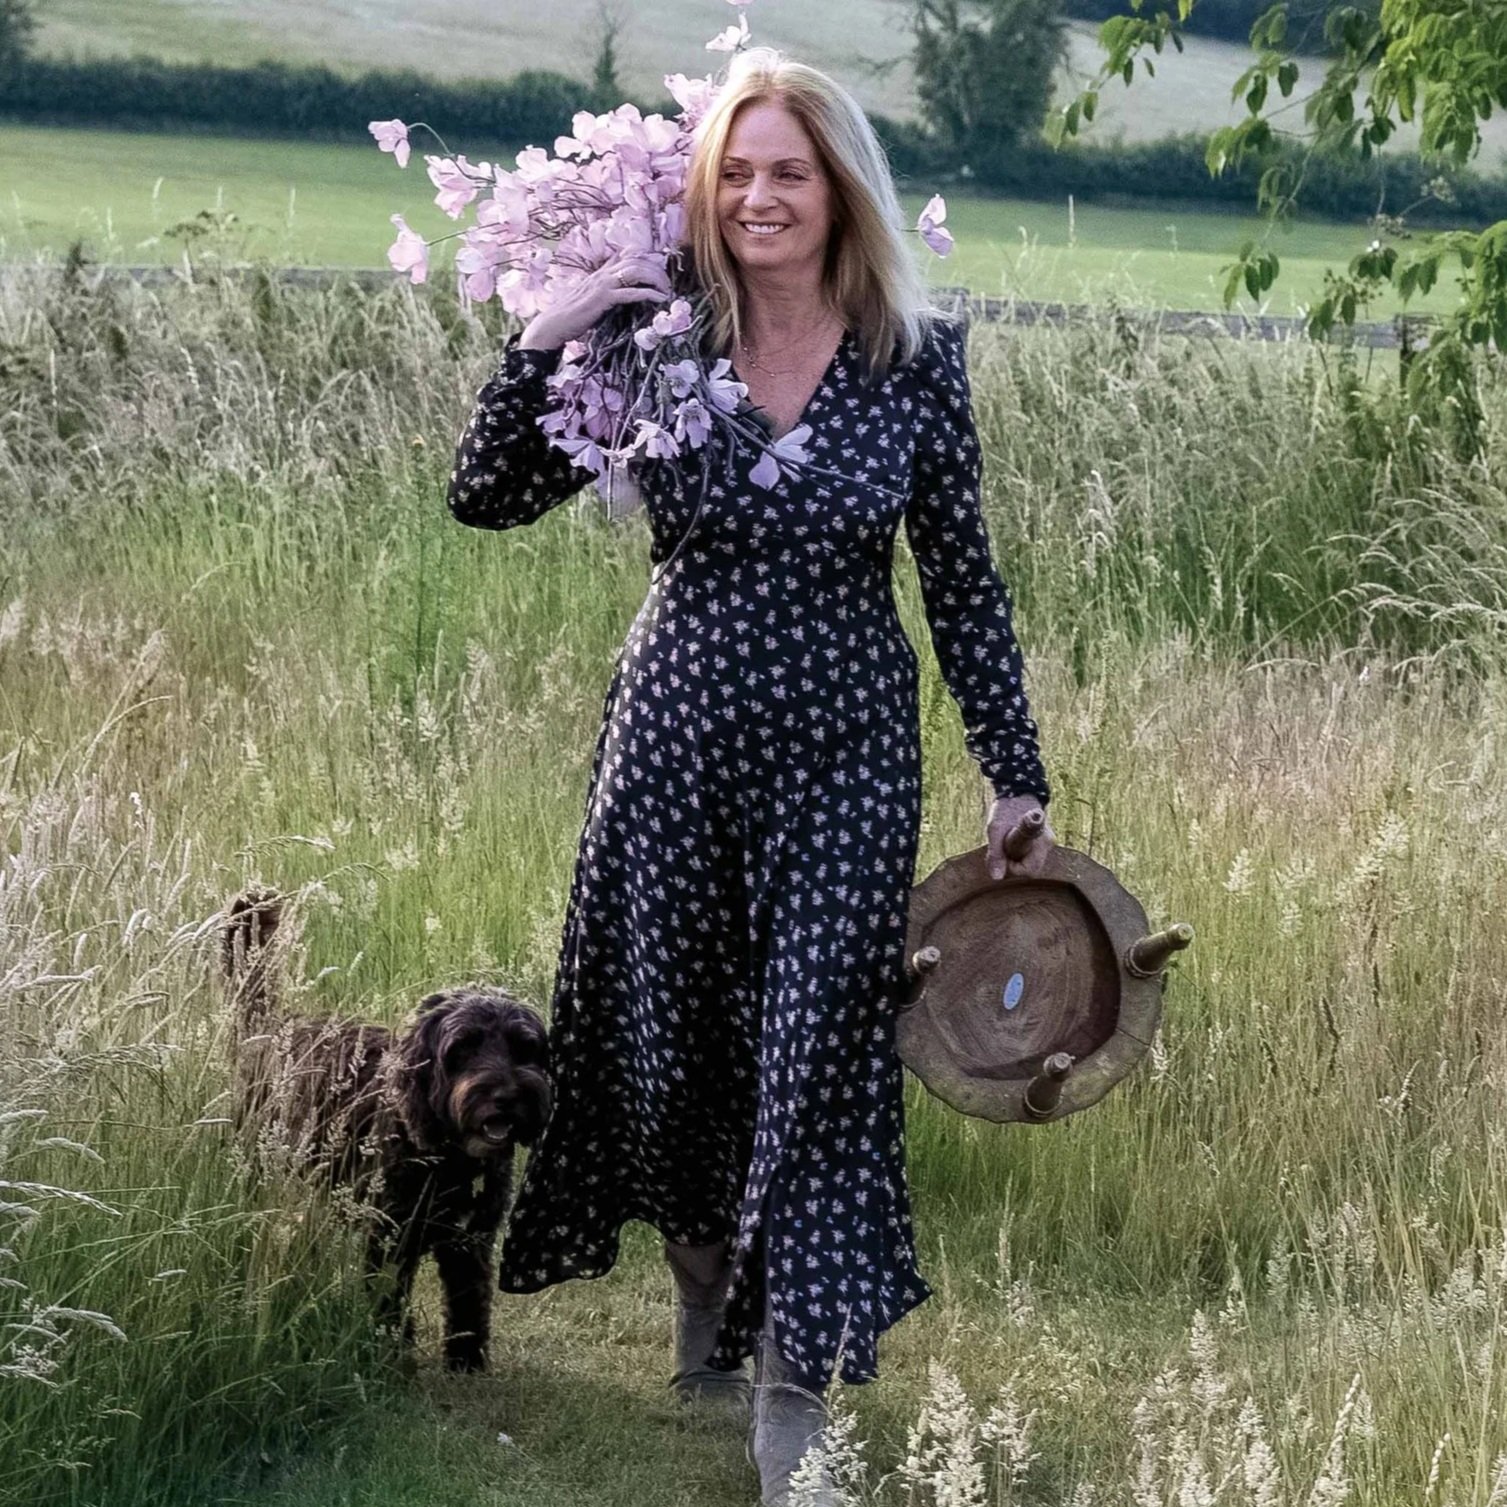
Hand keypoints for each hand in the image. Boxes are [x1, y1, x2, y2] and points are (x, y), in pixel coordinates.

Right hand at [518, 253, 673, 351]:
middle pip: (636, 260)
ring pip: (636, 272)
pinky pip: (630, 293)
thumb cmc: (571, 317)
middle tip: (668, 285)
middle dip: (656, 270)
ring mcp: (602, 284)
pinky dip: (648, 294)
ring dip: (656, 280)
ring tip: (667, 291)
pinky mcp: (603, 299)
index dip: (645, 258)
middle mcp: (602, 274)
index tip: (660, 270)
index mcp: (600, 273)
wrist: (553, 325)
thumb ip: (605, 295)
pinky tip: (659, 299)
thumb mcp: (591, 300)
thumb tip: (621, 296)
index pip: (626, 256)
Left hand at [985, 795, 1054, 880]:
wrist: (1016, 789)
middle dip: (1013, 865)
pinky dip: (1018, 854)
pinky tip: (1010, 843)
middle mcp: (1048, 844)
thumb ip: (996, 854)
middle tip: (1001, 851)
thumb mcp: (996, 830)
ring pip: (1030, 863)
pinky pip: (1030, 855)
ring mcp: (1046, 842)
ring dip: (1015, 859)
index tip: (1001, 856)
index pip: (1030, 871)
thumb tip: (996, 878)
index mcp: (1041, 842)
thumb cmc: (1006, 807)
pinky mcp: (1041, 840)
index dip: (1012, 869)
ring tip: (1005, 844)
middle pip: (1031, 869)